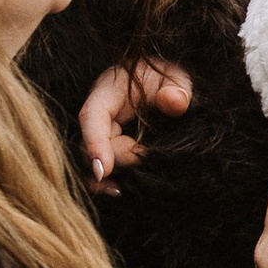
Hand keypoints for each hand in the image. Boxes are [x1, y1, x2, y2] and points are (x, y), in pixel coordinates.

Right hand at [79, 59, 192, 193]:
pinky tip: (120, 189)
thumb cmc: (166, 79)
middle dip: (116, 160)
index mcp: (107, 91)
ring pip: (89, 159)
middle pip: (90, 144)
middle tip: (146, 159)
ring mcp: (99, 132)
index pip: (92, 116)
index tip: (103, 170)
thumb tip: (176, 102)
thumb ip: (178, 89)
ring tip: (121, 189)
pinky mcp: (105, 146)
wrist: (163, 84)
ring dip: (105, 176)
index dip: (94, 143)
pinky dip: (106, 179)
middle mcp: (97, 114)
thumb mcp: (177, 78)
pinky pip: (97, 165)